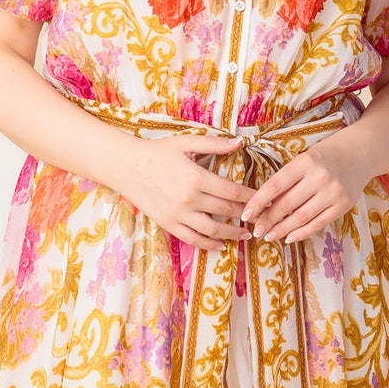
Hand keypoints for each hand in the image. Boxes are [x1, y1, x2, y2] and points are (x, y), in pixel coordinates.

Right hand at [110, 130, 254, 250]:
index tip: (263, 199)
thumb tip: (241, 142)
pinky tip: (220, 245)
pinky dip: (209, 244)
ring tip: (245, 234)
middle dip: (246, 214)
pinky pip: (192, 239)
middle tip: (260, 217)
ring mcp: (178, 214)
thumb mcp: (186, 142)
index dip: (251, 197)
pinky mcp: (168, 223)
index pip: (232, 191)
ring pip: (212, 230)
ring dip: (232, 234)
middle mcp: (189, 199)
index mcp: (196, 178)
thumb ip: (215, 144)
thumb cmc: (156, 151)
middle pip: (226, 211)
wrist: (125, 166)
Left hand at [240, 130, 370, 242]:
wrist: (361, 152)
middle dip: (268, 220)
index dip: (258, 202)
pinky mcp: (344, 205)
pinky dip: (302, 232)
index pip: (275, 185)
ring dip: (282, 230)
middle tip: (256, 230)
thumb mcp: (304, 160)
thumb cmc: (325, 156)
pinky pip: (318, 223)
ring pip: (302, 217)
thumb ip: (287, 180)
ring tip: (269, 236)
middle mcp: (320, 177)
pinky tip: (289, 237)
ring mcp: (333, 192)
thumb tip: (263, 205)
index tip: (246, 215)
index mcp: (305, 162)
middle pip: (287, 204)